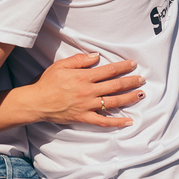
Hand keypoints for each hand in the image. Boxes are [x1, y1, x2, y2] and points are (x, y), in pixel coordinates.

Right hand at [25, 53, 144, 127]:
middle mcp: (88, 91)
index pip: (108, 70)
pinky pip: (104, 121)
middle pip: (115, 86)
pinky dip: (117, 122)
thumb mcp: (61, 65)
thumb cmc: (47, 82)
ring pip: (113, 102)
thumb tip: (96, 56)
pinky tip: (129, 121)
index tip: (132, 64)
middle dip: (130, 81)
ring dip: (129, 98)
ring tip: (140, 94)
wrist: (37, 102)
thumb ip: (79, 59)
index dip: (122, 67)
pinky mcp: (84, 118)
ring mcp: (87, 106)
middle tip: (142, 79)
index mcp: (83, 77)